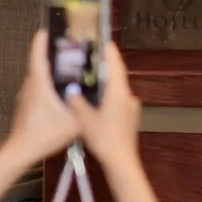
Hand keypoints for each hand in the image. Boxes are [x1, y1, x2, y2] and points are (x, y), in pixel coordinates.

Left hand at [4, 31, 82, 164]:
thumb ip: (84, 105)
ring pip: (38, 77)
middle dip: (51, 54)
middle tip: (68, 48)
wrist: (22, 151)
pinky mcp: (26, 105)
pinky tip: (61, 91)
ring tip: (69, 68)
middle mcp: (30, 86)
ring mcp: (26, 96)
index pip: (38, 56)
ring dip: (50, 71)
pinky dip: (48, 84)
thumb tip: (96, 93)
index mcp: (39, 84)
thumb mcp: (74, 121)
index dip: (41, 41)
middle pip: (39, 64)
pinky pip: (37, 88)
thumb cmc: (45, 134)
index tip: (46, 29)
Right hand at [70, 40, 143, 167]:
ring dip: (106, 81)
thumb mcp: (84, 119)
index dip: (109, 51)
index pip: (115, 65)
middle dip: (105, 65)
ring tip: (90, 75)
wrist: (121, 161)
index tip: (102, 40)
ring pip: (117, 88)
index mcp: (119, 93)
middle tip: (91, 56)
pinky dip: (108, 95)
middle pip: (117, 75)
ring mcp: (131, 107)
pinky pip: (118, 99)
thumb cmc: (104, 139)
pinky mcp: (130, 116)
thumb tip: (69, 89)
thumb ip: (76, 101)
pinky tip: (96, 99)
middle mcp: (128, 96)